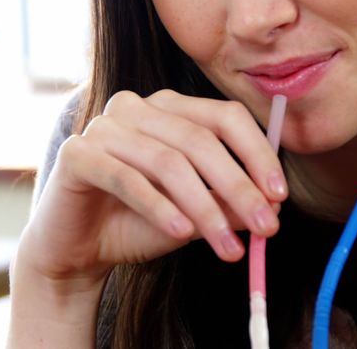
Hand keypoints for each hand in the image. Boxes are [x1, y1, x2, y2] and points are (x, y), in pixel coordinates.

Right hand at [17, 89, 287, 286]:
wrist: (76, 250)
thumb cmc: (138, 223)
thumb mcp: (194, 215)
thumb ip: (228, 204)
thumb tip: (272, 204)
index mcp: (170, 108)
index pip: (224, 116)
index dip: (257, 153)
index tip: (280, 196)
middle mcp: (136, 106)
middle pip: (199, 140)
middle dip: (238, 188)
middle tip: (267, 229)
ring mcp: (103, 126)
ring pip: (167, 162)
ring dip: (205, 208)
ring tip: (228, 248)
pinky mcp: (76, 153)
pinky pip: (126, 178)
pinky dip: (159, 207)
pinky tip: (182, 234)